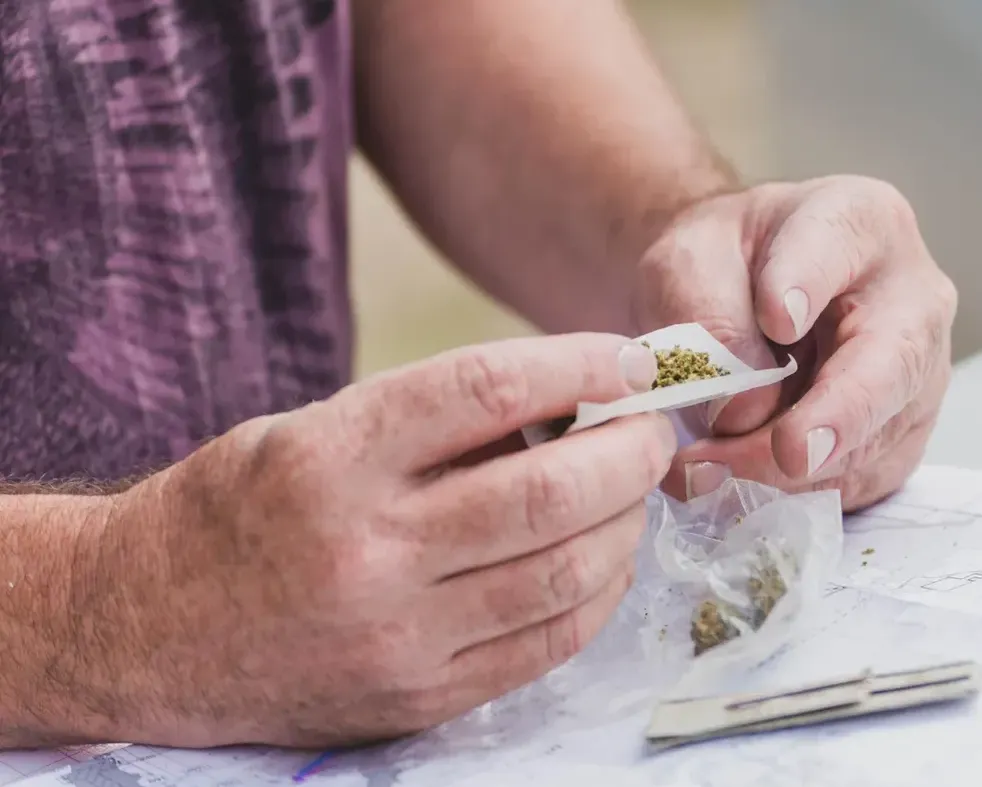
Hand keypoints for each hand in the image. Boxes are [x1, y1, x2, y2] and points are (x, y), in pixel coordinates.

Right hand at [84, 334, 673, 747]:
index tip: (628, 357)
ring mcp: (396, 635)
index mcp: (332, 459)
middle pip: (549, 491)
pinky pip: (546, 643)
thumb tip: (571, 400)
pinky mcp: (418, 695)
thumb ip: (433, 422)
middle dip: (630, 450)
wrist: (140, 629)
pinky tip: (605, 560)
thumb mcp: (313, 431)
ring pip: (565, 573)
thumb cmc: (236, 510)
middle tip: (652, 429)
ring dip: (625, 523)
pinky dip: (598, 594)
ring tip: (633, 492)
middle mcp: (366, 550)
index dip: (579, 363)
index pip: (489, 390)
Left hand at [634, 176, 955, 509]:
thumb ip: (709, 316)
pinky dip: (801, 494)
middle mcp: (911, 297)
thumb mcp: (688, 263)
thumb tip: (745, 406)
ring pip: (877, 435)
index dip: (807, 284)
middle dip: (840, 413)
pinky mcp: (899, 436)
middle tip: (790, 452)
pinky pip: (863, 479)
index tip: (776, 317)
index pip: (838, 249)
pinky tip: (741, 485)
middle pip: (893, 360)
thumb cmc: (721, 268)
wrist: (736, 299)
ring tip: (710, 467)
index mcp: (859, 222)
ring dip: (793, 469)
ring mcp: (918, 374)